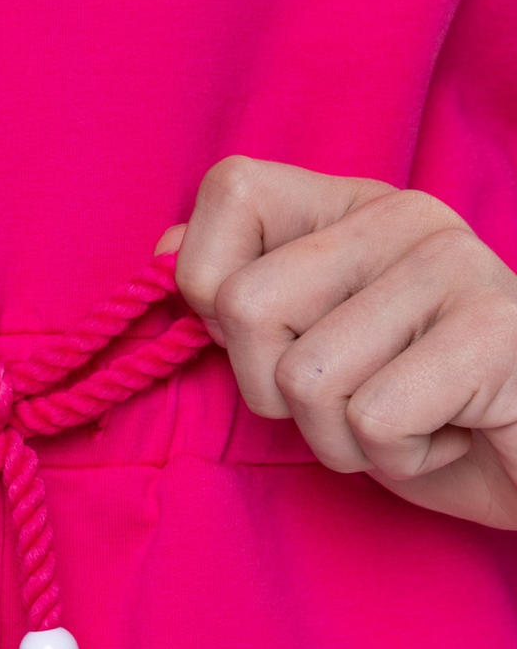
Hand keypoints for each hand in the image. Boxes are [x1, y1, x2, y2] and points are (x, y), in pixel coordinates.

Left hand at [168, 156, 516, 528]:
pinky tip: (446, 436)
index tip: (268, 337)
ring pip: (303, 379)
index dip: (211, 285)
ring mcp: (453, 266)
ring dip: (338, 438)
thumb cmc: (420, 409)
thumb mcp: (314, 349)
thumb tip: (163, 251)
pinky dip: (393, 458)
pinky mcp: (491, 332)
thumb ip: (244, 293)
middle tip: (348, 399)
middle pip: (245, 303)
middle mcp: (404, 216)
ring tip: (404, 422)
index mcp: (353, 205)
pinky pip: (370, 420)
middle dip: (272, 391)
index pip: (232, 189)